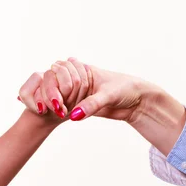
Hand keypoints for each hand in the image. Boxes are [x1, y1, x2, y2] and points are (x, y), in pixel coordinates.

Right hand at [25, 57, 185, 154]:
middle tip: (49, 106)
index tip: (52, 96)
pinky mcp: (83, 105)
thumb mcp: (109, 96)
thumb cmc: (127, 89)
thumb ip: (91, 105)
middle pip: (56, 83)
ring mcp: (80, 92)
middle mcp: (80, 79)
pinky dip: (60, 109)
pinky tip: (51, 114)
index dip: (52, 83)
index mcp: (84, 69)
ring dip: (54, 102)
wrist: (139, 101)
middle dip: (50, 93)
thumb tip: (73, 116)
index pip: (59, 71)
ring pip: (60, 95)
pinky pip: (67, 106)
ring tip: (46, 111)